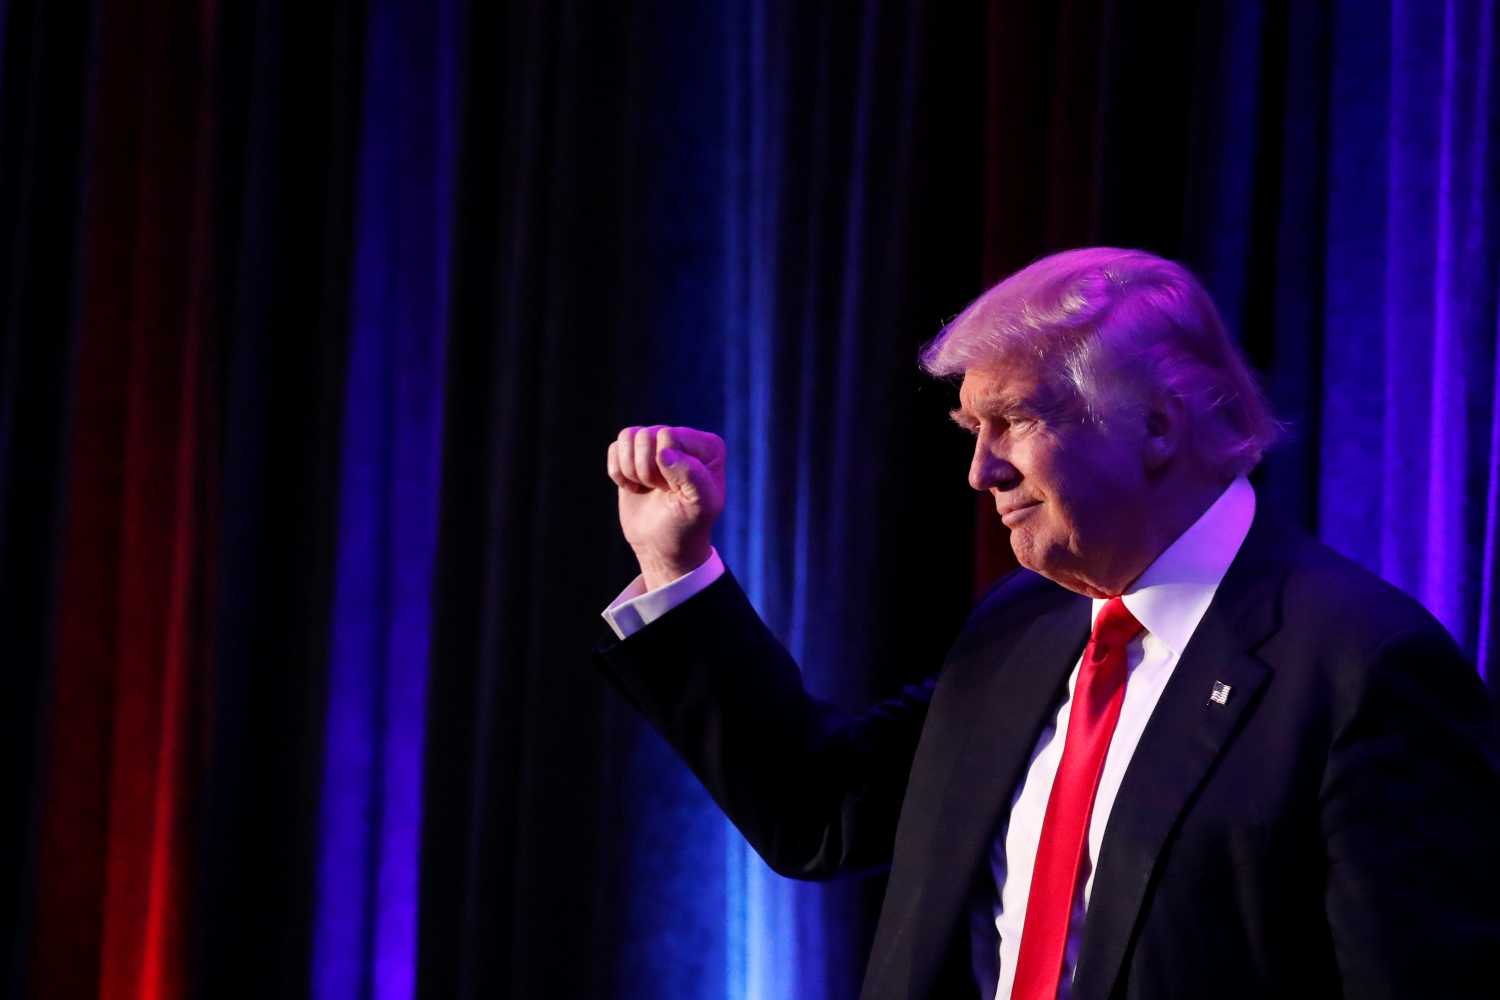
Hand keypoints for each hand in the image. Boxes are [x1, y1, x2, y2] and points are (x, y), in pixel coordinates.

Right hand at [607, 425, 726, 589]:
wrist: (663, 547)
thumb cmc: (686, 526)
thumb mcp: (700, 506)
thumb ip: (692, 476)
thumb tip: (664, 452)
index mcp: (708, 446)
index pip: (668, 437)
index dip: (665, 467)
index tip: (676, 490)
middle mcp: (683, 438)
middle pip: (645, 436)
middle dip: (647, 470)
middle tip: (662, 491)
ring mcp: (658, 444)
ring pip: (628, 436)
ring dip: (632, 471)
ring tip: (649, 487)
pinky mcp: (634, 454)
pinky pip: (615, 447)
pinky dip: (618, 473)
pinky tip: (635, 487)